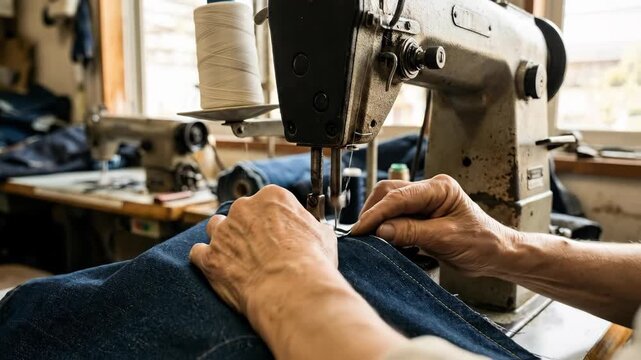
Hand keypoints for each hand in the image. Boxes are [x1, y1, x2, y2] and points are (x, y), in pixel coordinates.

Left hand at [189, 185, 337, 313]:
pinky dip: (206, 260)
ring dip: (224, 240)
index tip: (277, 234)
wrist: (292, 289)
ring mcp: (223, 232)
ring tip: (238, 258)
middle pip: (240, 213)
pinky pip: (198, 253)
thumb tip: (314, 230)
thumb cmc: (311, 262)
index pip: (267, 201)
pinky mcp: (209, 257)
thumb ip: (310, 226)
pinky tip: (218, 269)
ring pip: (216, 228)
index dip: (272, 220)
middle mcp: (244, 209)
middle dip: (247, 228)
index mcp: (272, 197)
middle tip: (260, 249)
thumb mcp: (323, 235)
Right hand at [351, 175, 519, 276]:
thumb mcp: (445, 239)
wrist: (496, 254)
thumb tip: (380, 230)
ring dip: (377, 220)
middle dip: (373, 212)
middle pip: (388, 193)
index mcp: (439, 188)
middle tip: (361, 235)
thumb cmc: (481, 243)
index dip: (376, 213)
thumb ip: (411, 232)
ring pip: (389, 204)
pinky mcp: (420, 215)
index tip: (361, 229)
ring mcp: (424, 201)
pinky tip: (383, 240)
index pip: (398, 197)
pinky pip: (395, 216)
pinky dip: (385, 227)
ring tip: (369, 238)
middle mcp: (429, 190)